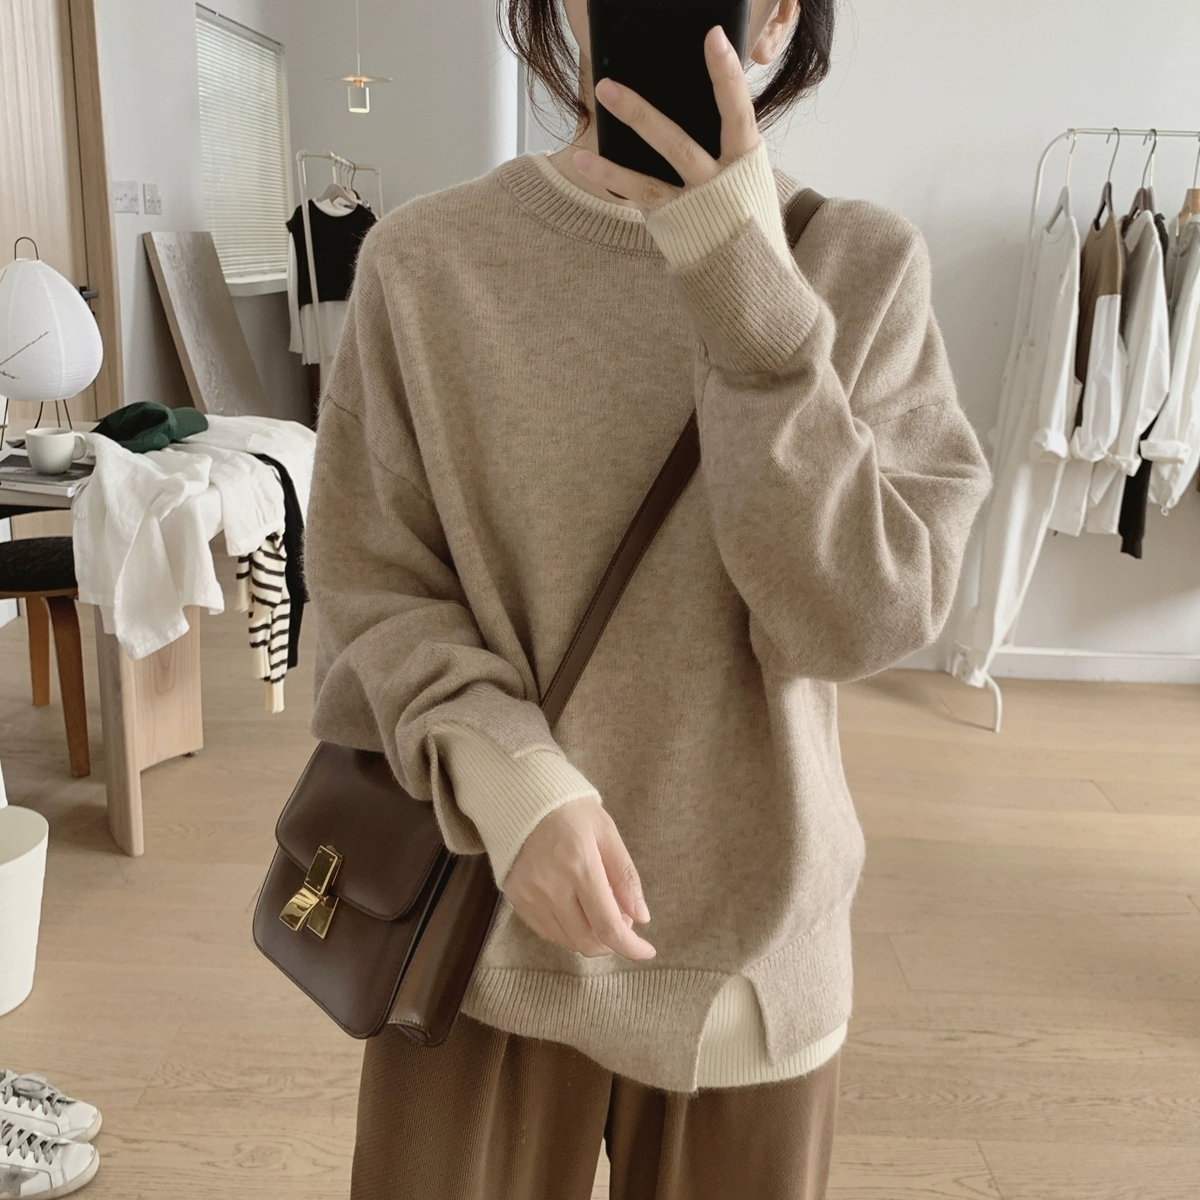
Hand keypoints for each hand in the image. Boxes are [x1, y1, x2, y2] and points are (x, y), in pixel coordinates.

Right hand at [503, 798, 655, 961]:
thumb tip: (641, 918)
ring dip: (590, 936)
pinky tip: (576, 908)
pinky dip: (568, 930)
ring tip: (598, 908)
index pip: (607, 926)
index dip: (631, 947)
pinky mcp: (516, 898)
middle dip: (612, 942)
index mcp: (580, 866)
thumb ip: (625, 876)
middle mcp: (551, 887)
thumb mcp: (606, 833)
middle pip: (586, 941)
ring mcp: (529, 895)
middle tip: (622, 919)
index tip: (647, 951)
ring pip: (566, 940)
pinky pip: (546, 931)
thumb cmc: (571, 810)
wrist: (521, 796)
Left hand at [573, 24, 759, 211]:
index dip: (726, 74)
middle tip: (608, 86)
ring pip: (652, 176)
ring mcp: (694, 206)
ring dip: (619, 147)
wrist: (749, 268)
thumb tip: (689, 95)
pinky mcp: (674, 223)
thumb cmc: (744, 206)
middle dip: (642, 115)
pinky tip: (584, 159)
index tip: (713, 37)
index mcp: (746, 159)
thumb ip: (725, 137)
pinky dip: (610, 178)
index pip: (738, 110)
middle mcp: (719, 184)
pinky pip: (638, 196)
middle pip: (680, 145)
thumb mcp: (747, 168)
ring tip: (596, 106)